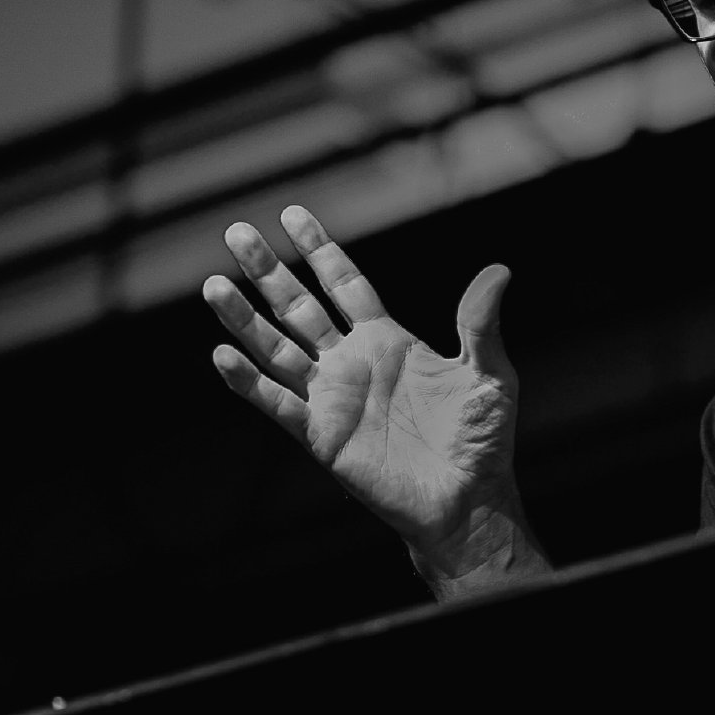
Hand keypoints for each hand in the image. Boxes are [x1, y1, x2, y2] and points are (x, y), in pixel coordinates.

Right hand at [202, 206, 519, 552]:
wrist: (467, 500)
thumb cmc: (481, 438)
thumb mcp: (488, 373)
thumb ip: (480, 323)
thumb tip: (500, 270)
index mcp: (388, 340)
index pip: (345, 285)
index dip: (320, 251)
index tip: (293, 215)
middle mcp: (352, 362)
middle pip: (300, 307)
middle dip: (269, 271)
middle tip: (236, 233)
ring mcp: (332, 397)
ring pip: (277, 349)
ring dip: (245, 319)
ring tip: (214, 284)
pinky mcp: (321, 434)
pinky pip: (276, 402)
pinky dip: (247, 381)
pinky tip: (222, 355)